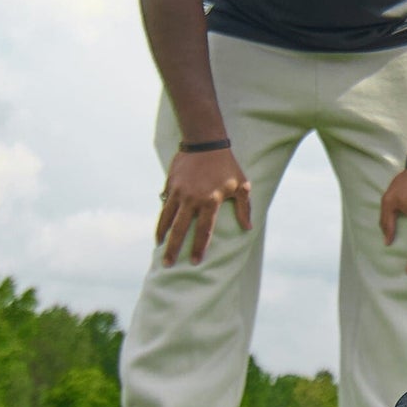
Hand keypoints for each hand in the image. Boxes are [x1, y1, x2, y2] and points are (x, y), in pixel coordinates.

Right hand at [156, 145, 251, 266]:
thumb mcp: (242, 185)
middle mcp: (192, 200)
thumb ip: (244, 208)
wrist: (205, 142)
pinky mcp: (170, 185)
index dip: (199, 248)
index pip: (204, 231)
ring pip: (167, 219)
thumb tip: (248, 228)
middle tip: (168, 265)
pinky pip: (165, 206)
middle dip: (173, 249)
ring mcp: (179, 192)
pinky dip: (161, 218)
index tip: (195, 262)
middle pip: (180, 230)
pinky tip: (159, 229)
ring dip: (162, 235)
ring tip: (158, 248)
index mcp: (211, 202)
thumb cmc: (227, 165)